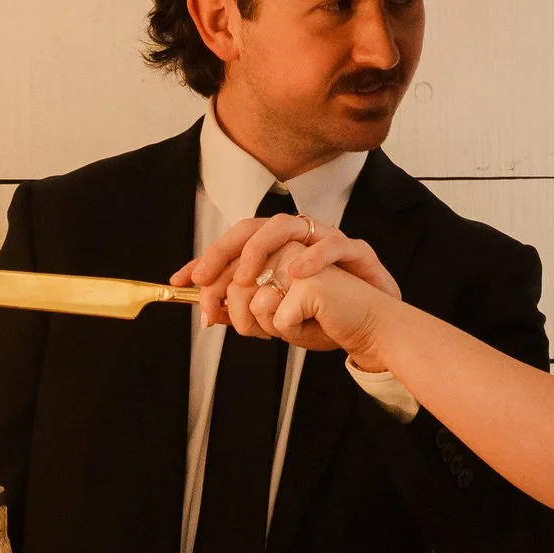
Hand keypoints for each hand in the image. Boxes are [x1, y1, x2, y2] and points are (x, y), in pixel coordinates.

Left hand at [176, 216, 398, 355]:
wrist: (373, 327)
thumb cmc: (326, 318)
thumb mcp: (279, 316)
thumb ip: (247, 311)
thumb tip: (209, 313)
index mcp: (280, 250)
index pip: (236, 245)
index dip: (207, 259)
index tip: (180, 281)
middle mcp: (299, 238)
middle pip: (255, 227)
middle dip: (225, 250)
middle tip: (204, 278)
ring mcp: (327, 240)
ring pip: (290, 225)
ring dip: (262, 248)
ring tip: (246, 277)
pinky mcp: (356, 252)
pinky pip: (334, 245)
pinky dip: (315, 256)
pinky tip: (297, 273)